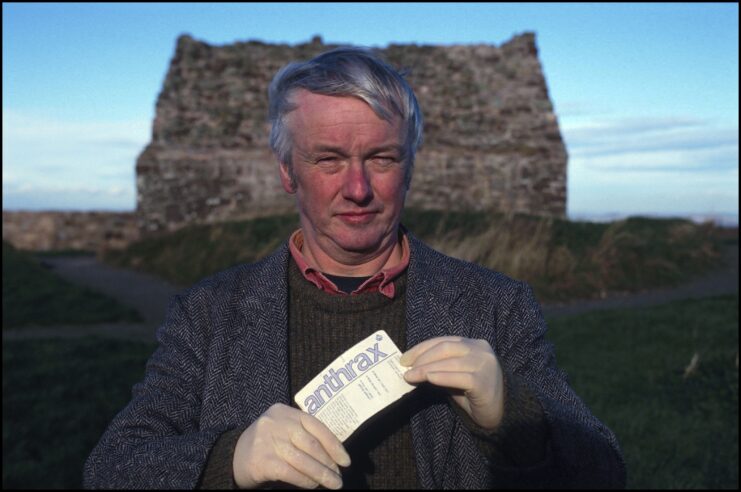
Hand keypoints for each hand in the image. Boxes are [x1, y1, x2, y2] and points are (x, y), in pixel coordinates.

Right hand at [232, 403, 350, 488]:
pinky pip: (290, 472)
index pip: (316, 426)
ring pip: (303, 460)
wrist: (232, 456)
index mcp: (285, 411)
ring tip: (332, 484)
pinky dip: (305, 481)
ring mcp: (267, 440)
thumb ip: (303, 434)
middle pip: (311, 444)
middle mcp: (276, 422)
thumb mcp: (283, 430)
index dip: (334, 445)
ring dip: (321, 475)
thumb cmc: (266, 444)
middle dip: (329, 463)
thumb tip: (335, 455)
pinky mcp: (262, 460)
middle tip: (339, 477)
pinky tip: (313, 486)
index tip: (345, 461)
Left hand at [400, 336, 504, 429]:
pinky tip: (428, 379)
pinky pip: (459, 377)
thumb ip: (440, 368)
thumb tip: (412, 367)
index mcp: (474, 344)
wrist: (500, 413)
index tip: (405, 358)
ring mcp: (484, 365)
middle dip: (422, 357)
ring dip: (426, 369)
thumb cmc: (474, 394)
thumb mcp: (455, 376)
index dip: (422, 348)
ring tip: (411, 377)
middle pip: (446, 348)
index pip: (444, 341)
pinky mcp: (484, 381)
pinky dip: (441, 376)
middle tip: (406, 369)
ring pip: (451, 362)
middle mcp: (481, 350)